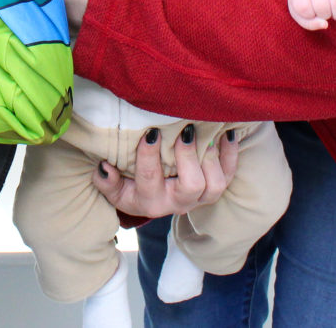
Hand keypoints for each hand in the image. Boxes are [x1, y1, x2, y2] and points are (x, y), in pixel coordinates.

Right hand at [92, 125, 239, 218]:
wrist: (152, 201)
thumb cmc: (130, 187)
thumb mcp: (114, 188)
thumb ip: (106, 180)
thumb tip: (105, 168)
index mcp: (150, 201)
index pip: (150, 179)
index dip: (149, 155)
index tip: (151, 131)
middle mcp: (177, 203)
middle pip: (191, 186)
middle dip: (188, 156)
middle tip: (184, 131)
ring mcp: (199, 198)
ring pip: (215, 185)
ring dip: (210, 157)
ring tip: (202, 132)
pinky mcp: (214, 189)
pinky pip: (229, 174)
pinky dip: (230, 154)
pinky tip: (226, 133)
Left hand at [287, 0, 335, 30]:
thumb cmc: (307, 2)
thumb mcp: (300, 14)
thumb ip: (309, 23)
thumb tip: (325, 25)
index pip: (303, 7)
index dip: (308, 15)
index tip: (309, 11)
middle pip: (322, 6)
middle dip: (323, 14)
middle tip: (322, 11)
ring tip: (333, 10)